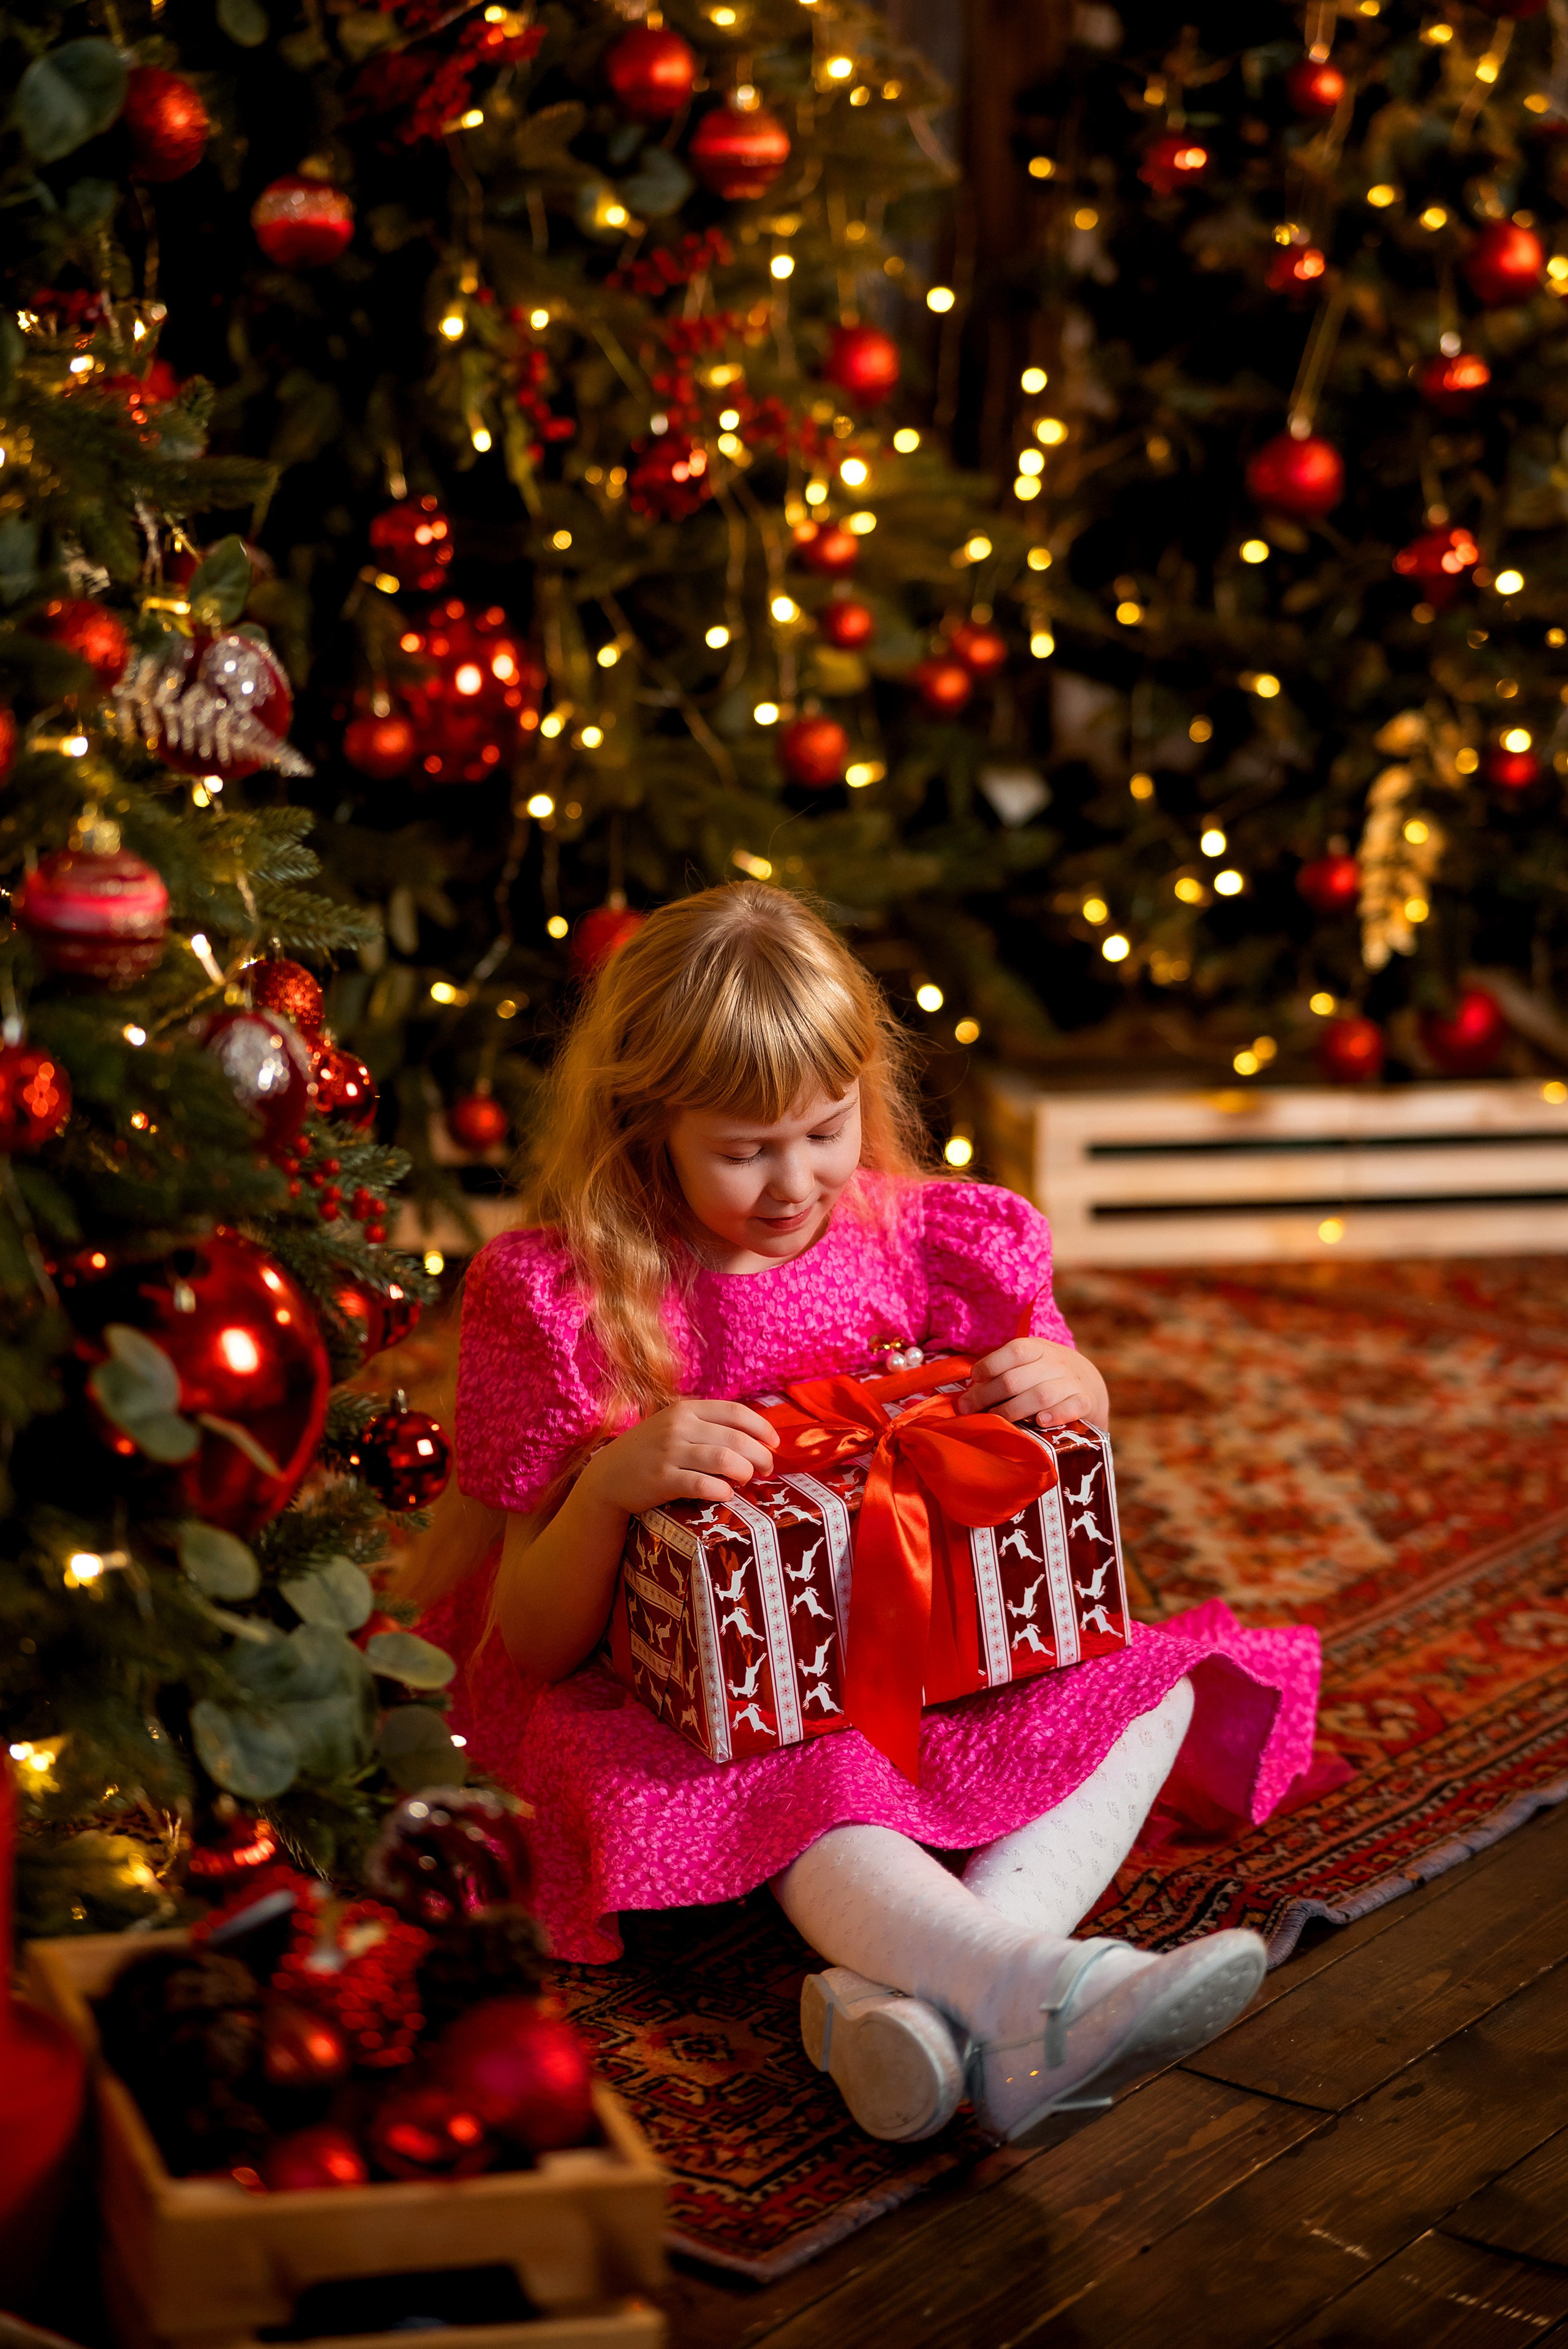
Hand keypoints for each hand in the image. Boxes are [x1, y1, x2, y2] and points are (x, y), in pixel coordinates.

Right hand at [580, 1397, 778, 1517]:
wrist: (608, 1477)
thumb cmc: (649, 1453)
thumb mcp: (673, 1427)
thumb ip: (706, 1426)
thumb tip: (753, 1438)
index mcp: (686, 1409)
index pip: (736, 1412)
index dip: (762, 1428)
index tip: (775, 1443)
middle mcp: (679, 1427)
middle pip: (736, 1439)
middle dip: (760, 1455)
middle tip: (767, 1469)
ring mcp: (669, 1453)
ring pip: (724, 1460)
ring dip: (745, 1472)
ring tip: (747, 1481)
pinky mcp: (662, 1480)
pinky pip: (702, 1484)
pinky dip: (721, 1490)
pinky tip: (726, 1495)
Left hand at [954, 1336, 1109, 1430]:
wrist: (1086, 1381)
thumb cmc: (1042, 1375)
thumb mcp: (1026, 1364)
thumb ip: (1000, 1374)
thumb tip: (965, 1397)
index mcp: (1036, 1348)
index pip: (1013, 1351)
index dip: (990, 1365)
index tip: (973, 1379)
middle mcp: (1054, 1362)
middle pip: (1016, 1379)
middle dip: (987, 1395)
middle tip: (967, 1409)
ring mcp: (1070, 1382)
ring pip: (1039, 1395)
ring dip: (1012, 1410)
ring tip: (995, 1420)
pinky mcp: (1083, 1401)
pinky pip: (1070, 1407)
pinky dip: (1055, 1414)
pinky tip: (1040, 1421)